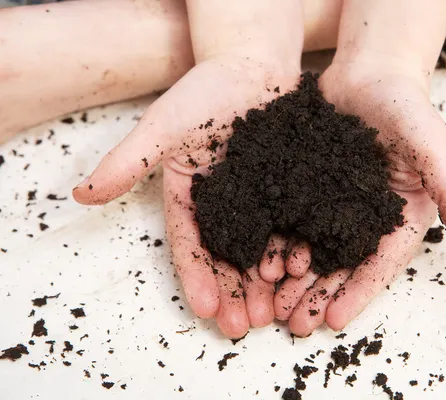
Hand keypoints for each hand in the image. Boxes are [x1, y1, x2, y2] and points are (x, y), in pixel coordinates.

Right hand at [73, 56, 299, 337]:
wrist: (254, 65)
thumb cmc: (204, 91)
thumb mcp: (164, 126)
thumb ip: (129, 160)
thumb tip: (81, 194)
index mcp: (190, 197)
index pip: (191, 244)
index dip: (198, 277)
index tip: (207, 310)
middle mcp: (223, 205)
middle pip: (228, 256)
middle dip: (236, 292)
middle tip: (246, 326)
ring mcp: (257, 199)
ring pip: (262, 247)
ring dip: (267, 283)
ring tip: (275, 312)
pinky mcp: (288, 189)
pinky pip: (293, 223)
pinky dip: (297, 249)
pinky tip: (304, 272)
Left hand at [274, 60, 445, 336]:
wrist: (369, 74)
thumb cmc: (407, 106)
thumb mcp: (432, 146)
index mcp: (400, 217)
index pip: (380, 263)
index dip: (358, 293)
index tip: (334, 321)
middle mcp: (367, 218)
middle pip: (342, 265)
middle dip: (318, 295)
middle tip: (295, 325)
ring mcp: (335, 205)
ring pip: (313, 249)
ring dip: (294, 280)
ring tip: (273, 306)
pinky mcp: (309, 189)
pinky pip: (291, 221)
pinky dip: (277, 243)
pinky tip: (259, 264)